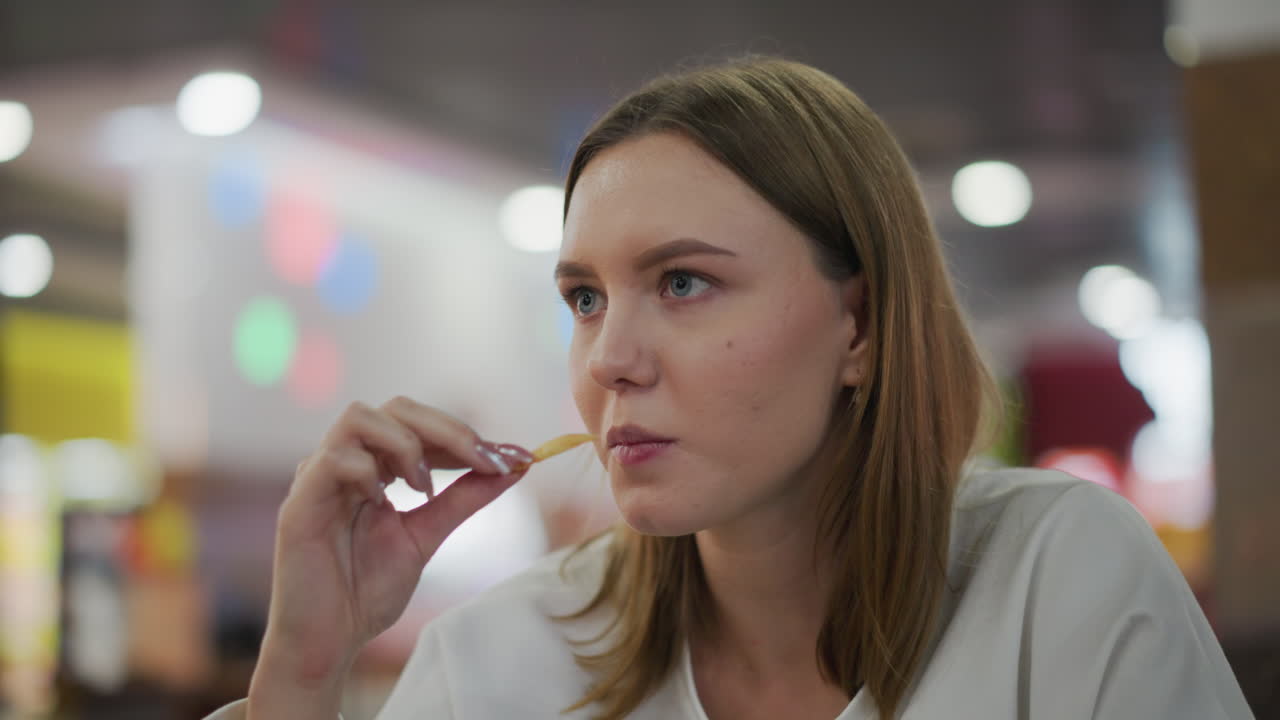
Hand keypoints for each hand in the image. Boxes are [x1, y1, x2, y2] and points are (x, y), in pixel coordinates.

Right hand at [250, 397, 532, 709]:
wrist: (329, 643)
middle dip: (447, 429)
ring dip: (406, 444)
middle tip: (482, 459)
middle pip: (395, 408)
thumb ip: (463, 499)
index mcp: (374, 467)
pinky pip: (333, 460)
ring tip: (424, 487)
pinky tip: (383, 501)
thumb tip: (513, 467)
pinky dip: (367, 472)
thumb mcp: (427, 535)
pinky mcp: (299, 504)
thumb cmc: (366, 590)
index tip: (513, 457)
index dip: (465, 435)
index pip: (419, 424)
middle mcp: (344, 462)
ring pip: (359, 418)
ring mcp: (318, 479)